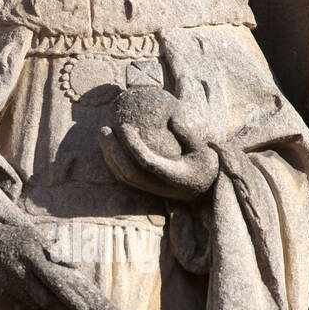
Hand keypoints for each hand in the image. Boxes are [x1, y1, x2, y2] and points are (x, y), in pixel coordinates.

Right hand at [0, 222, 92, 309]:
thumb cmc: (14, 238)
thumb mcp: (34, 237)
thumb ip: (54, 251)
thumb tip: (74, 266)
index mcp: (32, 259)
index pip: (54, 282)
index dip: (69, 297)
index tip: (84, 308)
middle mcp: (22, 275)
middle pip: (46, 299)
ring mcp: (13, 286)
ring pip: (37, 304)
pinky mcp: (7, 292)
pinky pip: (27, 303)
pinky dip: (42, 308)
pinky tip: (54, 308)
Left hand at [99, 120, 218, 200]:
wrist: (205, 189)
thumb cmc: (204, 163)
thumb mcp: (204, 149)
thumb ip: (189, 135)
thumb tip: (174, 120)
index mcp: (172, 176)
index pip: (147, 162)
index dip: (133, 145)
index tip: (125, 126)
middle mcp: (158, 186)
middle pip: (128, 172)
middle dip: (113, 151)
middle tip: (104, 129)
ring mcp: (150, 190)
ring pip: (123, 176)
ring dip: (109, 156)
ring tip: (103, 133)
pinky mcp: (145, 189)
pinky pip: (124, 177)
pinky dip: (113, 162)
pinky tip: (108, 145)